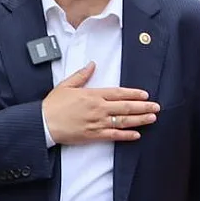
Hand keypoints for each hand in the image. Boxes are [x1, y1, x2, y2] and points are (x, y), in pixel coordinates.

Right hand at [41, 62, 159, 144]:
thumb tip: (92, 64)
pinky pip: (113, 135)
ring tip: (152, 118)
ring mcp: (97, 122)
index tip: (145, 95)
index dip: (133, 94)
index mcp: (92, 95)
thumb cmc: (53, 105)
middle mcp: (98, 108)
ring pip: (123, 121)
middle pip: (125, 107)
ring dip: (140, 120)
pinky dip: (126, 135)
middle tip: (156, 107)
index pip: (118, 93)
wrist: (43, 123)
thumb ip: (82, 75)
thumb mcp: (66, 85)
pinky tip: (137, 135)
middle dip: (143, 107)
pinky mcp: (93, 135)